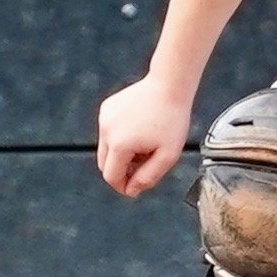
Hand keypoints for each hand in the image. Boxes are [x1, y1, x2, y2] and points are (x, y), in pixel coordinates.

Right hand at [95, 74, 192, 197]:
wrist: (170, 85)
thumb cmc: (172, 117)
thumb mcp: (168, 155)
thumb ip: (149, 177)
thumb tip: (132, 190)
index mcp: (119, 145)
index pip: (111, 177)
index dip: (123, 186)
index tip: (135, 188)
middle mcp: (106, 131)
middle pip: (105, 164)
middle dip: (121, 171)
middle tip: (144, 166)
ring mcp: (104, 118)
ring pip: (105, 148)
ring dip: (120, 154)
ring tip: (145, 145)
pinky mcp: (106, 108)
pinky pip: (108, 131)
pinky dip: (119, 137)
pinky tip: (140, 129)